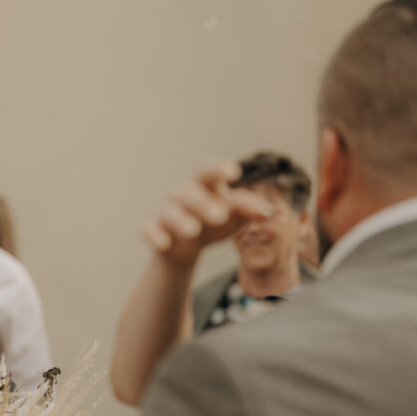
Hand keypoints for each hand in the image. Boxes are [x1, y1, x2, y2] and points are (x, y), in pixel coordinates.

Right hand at [142, 161, 273, 265]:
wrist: (187, 246)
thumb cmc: (214, 222)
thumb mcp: (235, 215)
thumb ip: (250, 209)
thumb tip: (267, 211)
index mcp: (205, 184)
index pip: (210, 171)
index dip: (219, 170)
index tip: (233, 172)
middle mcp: (184, 194)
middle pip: (190, 193)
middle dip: (203, 203)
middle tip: (220, 215)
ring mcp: (167, 212)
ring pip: (170, 213)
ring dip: (181, 221)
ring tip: (193, 231)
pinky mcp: (153, 230)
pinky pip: (148, 230)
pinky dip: (154, 236)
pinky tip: (163, 243)